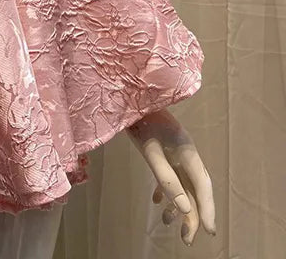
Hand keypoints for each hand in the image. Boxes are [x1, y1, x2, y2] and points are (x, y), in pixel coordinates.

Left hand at [126, 108, 215, 245]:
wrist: (129, 98)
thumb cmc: (139, 121)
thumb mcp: (151, 151)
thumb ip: (167, 178)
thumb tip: (182, 207)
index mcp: (187, 151)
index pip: (202, 186)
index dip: (207, 209)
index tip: (208, 230)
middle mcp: (185, 153)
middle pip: (194, 188)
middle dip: (192, 214)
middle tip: (187, 239)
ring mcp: (175, 151)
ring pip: (182, 183)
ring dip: (177, 204)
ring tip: (168, 223)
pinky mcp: (163, 149)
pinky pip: (170, 175)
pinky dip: (165, 189)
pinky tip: (157, 201)